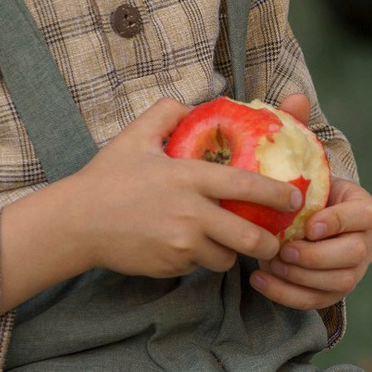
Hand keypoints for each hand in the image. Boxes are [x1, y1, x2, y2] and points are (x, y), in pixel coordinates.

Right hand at [0, 96, 297, 307]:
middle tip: (275, 241)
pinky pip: (199, 266)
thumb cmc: (107, 177)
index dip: (278, 194)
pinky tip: (189, 246)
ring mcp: (181, 244)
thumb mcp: (136, 136)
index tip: (296, 198)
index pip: (247, 185)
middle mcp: (191, 213)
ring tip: (226, 243)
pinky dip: (201, 259)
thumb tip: (193, 104)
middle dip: (269, 244)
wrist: (75, 222)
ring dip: (230, 253)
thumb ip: (167, 113)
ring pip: (225, 258)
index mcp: (189, 177)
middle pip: (249, 238)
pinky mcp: (170, 265)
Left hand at [248, 94, 371, 310]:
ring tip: (268, 264)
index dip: (341, 222)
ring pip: (337, 283)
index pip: (365, 216)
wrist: (289, 220)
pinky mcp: (329, 292)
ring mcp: (349, 269)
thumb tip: (295, 97)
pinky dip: (287, 294)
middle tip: (284, 250)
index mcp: (360, 206)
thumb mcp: (296, 159)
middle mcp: (362, 241)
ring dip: (301, 278)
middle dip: (317, 257)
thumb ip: (296, 130)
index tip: (311, 224)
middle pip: (353, 255)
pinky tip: (259, 280)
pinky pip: (315, 301)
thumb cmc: (295, 188)